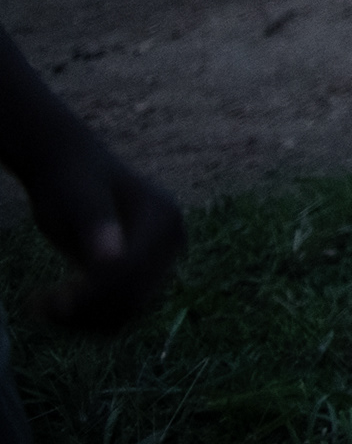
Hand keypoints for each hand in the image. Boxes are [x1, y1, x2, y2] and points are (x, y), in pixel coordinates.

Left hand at [24, 129, 184, 332]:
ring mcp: (158, 262)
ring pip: (126, 314)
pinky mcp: (141, 278)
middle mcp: (170, 243)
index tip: (44, 298)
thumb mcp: (78, 197)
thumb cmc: (71, 180)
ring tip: (44, 305)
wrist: (73, 174)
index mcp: (164, 218)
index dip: (91, 291)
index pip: (134, 271)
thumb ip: (96, 223)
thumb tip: (113, 259)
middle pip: (134, 297)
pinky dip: (86, 320)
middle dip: (84, 308)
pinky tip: (57, 305)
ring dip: (82, 320)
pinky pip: (119, 315)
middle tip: (38, 303)